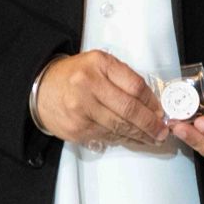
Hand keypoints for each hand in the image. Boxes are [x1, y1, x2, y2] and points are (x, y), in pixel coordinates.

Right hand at [34, 50, 168, 148]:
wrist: (42, 89)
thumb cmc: (75, 76)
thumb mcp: (98, 65)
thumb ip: (123, 78)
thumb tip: (151, 103)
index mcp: (98, 64)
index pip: (135, 85)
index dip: (152, 101)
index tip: (160, 110)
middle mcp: (88, 85)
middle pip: (129, 109)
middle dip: (150, 123)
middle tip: (162, 131)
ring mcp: (81, 109)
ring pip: (119, 127)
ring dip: (139, 135)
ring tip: (152, 138)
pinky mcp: (77, 129)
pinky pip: (107, 136)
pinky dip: (122, 139)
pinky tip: (132, 138)